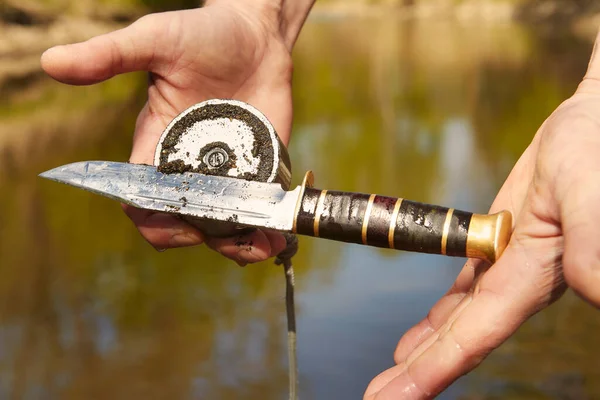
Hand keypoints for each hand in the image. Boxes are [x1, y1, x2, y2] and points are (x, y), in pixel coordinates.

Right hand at [41, 1, 310, 264]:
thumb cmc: (203, 35)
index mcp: (158, 148)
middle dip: (203, 238)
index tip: (179, 222)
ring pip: (224, 225)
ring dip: (240, 244)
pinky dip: (266, 227)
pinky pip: (259, 209)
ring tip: (264, 247)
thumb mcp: (156, 41)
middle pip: (185, 222)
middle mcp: (191, 168)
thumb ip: (110, 55)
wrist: (256, 34)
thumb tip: (52, 62)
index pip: (144, 199)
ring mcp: (227, 172)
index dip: (155, 221)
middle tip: (232, 240)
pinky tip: (278, 234)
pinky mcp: (260, 170)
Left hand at [365, 31, 599, 398]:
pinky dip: (439, 317)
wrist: (593, 125)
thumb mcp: (590, 192)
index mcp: (532, 277)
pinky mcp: (498, 246)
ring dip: (426, 350)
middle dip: (420, 372)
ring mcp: (506, 267)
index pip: (474, 334)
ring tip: (395, 376)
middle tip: (380, 398)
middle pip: (460, 337)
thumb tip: (597, 292)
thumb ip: (592, 240)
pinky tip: (420, 336)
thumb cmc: (596, 151)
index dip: (433, 369)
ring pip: (458, 319)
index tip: (393, 397)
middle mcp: (517, 282)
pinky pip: (464, 290)